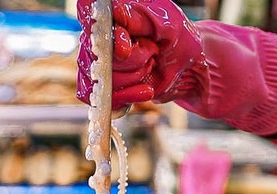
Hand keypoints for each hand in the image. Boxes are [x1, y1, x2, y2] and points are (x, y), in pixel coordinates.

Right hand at [76, 0, 206, 109]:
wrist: (187, 66)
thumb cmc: (178, 38)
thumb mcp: (164, 21)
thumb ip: (137, 18)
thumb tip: (115, 13)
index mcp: (111, 12)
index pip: (89, 14)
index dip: (103, 32)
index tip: (125, 48)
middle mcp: (99, 36)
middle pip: (98, 54)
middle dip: (132, 59)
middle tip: (152, 50)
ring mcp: (99, 63)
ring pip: (102, 78)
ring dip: (134, 76)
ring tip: (150, 65)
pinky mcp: (104, 86)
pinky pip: (103, 98)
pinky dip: (127, 96)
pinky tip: (145, 90)